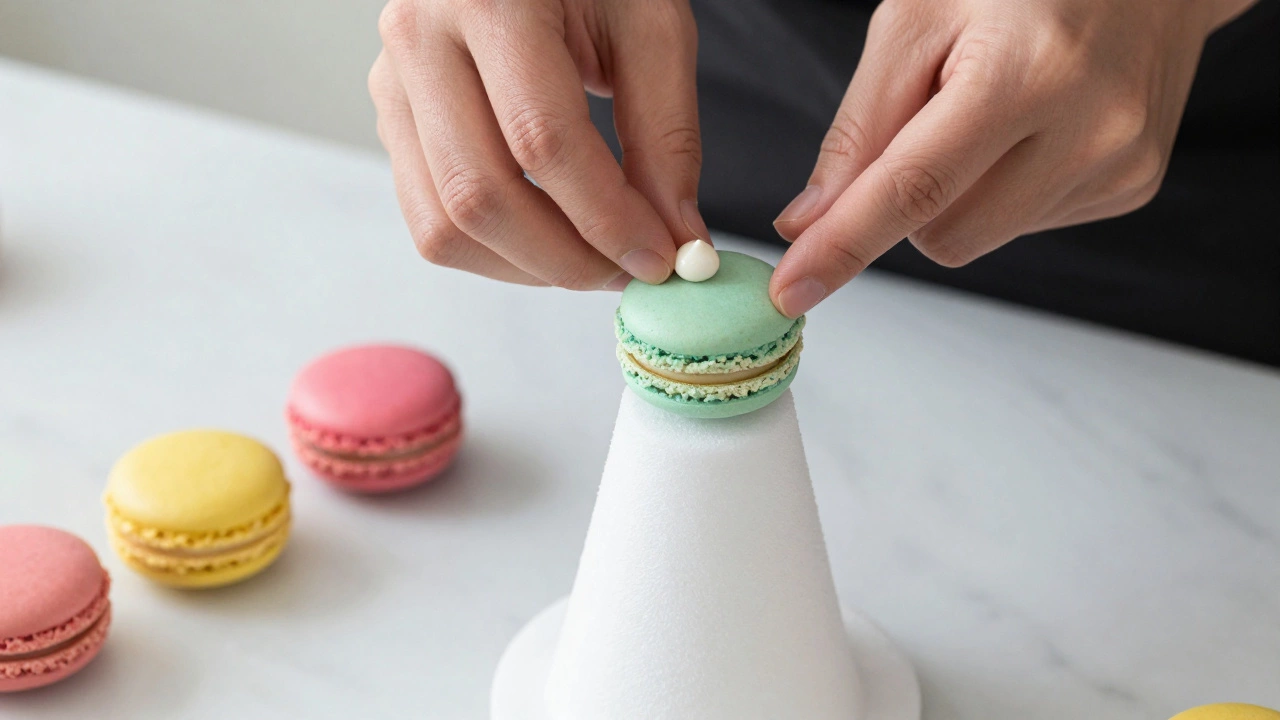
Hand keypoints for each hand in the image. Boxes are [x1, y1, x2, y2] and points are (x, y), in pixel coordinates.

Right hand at [369, 0, 707, 288]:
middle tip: (630, 272)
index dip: (606, 217)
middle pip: (480, 195)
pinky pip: (431, 222)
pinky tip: (552, 240)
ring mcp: (394, 84)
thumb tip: (678, 242)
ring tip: (595, 259)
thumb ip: (668, 135)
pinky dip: (498, 253)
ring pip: (444, 226)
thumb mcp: (652, 27)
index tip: (661, 259)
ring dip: (529, 268)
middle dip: (567, 259)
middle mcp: (421, 39)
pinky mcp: (393, 121)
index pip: (541, 138)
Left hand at [769, 0, 1257, 317]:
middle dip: (906, 200)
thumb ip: (861, 125)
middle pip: (942, 235)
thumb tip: (810, 222)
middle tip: (927, 119)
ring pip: (979, 237)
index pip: (913, 190)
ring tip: (995, 106)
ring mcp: (1120, 166)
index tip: (793, 290)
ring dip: (956, 193)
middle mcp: (1088, 129)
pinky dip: (1002, 188)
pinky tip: (1030, 126)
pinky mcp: (1131, 187)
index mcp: (1028, 74)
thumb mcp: (917, 17)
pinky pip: (1022, 223)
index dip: (843, 245)